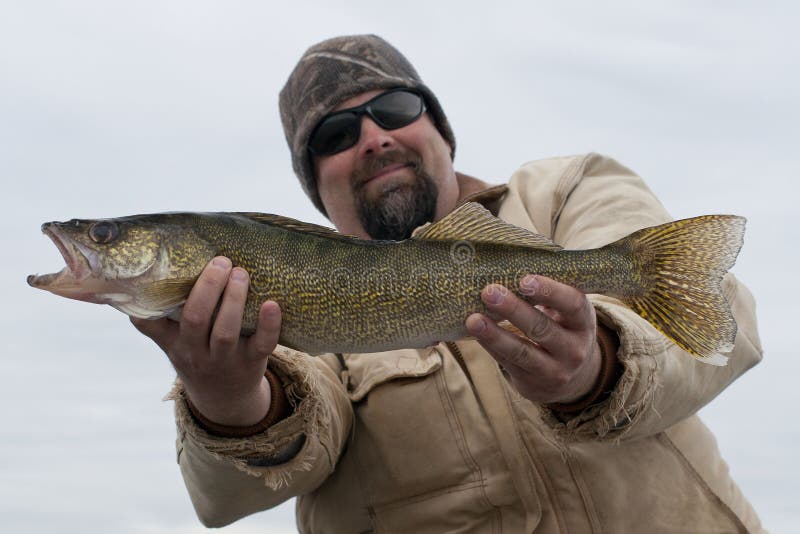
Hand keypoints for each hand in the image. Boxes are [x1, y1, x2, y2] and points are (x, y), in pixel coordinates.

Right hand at [131, 256, 281, 425]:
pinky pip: (262, 345)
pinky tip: (272, 304)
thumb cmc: (199, 354)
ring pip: (225, 332)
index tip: (155, 273)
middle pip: (195, 319)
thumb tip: (158, 268)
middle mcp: (196, 352)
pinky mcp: (252, 362)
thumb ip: (166, 314)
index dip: (147, 303)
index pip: (150, 324)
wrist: (225, 398)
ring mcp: (224, 359)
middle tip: (220, 262)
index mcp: (173, 342)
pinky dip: (269, 325)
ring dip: (233, 300)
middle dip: (207, 287)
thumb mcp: (175, 341)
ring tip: (240, 273)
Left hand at [465, 274, 600, 404]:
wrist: (572, 377)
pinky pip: (508, 362)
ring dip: (495, 334)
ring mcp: (554, 370)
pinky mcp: (532, 382)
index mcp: (584, 321)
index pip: (572, 304)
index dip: (550, 291)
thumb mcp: (567, 312)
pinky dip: (490, 346)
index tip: (525, 280)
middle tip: (490, 292)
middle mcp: (574, 348)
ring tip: (473, 319)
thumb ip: (550, 292)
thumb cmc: (562, 327)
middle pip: (542, 328)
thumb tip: (513, 261)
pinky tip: (475, 332)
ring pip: (522, 351)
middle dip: (514, 309)